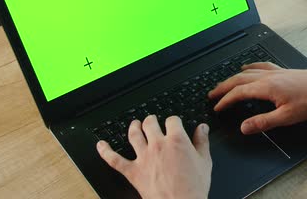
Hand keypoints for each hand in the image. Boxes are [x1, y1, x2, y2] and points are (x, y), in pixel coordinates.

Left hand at [97, 116, 211, 198]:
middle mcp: (158, 145)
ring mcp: (144, 157)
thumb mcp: (204, 161)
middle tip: (153, 121)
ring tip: (134, 124)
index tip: (175, 124)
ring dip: (133, 127)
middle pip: (150, 123)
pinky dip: (105, 151)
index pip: (172, 120)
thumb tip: (202, 128)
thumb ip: (202, 141)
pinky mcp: (133, 172)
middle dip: (152, 120)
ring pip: (134, 135)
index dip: (174, 121)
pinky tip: (101, 145)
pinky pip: (114, 159)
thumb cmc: (193, 187)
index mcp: (176, 140)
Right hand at [208, 62, 306, 134]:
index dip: (225, 100)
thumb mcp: (286, 117)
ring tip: (225, 82)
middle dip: (223, 87)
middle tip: (212, 93)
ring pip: (248, 72)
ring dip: (233, 77)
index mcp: (266, 87)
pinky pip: (260, 66)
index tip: (217, 107)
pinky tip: (248, 67)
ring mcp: (276, 71)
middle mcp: (268, 76)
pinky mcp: (283, 70)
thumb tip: (244, 127)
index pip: (239, 93)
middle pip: (239, 79)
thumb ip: (263, 122)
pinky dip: (250, 67)